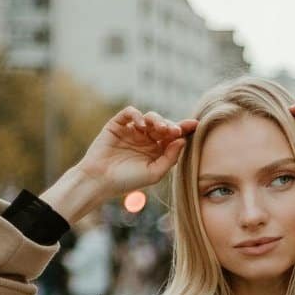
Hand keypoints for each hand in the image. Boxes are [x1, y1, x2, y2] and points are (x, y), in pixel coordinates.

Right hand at [75, 107, 198, 196]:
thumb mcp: (154, 173)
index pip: (173, 136)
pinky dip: (137, 115)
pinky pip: (130, 113)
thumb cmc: (127, 181)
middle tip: (174, 131)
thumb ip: (170, 158)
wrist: (99, 181)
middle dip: (171, 125)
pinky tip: (141, 126)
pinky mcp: (117, 125)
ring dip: (157, 120)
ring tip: (159, 129)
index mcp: (157, 150)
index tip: (195, 124)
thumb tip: (183, 140)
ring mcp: (132, 130)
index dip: (184, 128)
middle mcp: (146, 139)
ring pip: (150, 117)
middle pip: (164, 124)